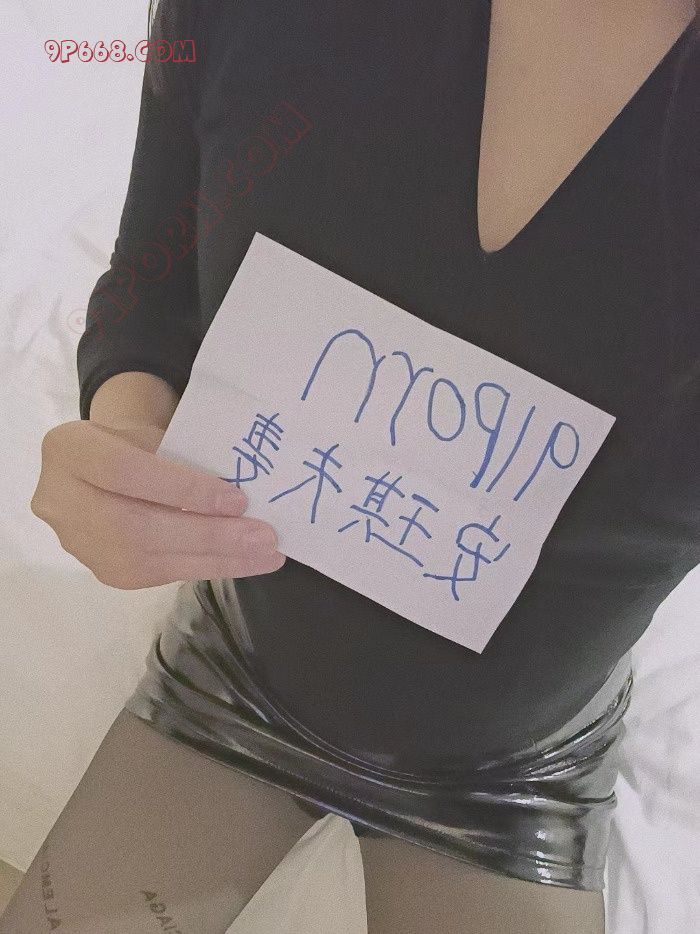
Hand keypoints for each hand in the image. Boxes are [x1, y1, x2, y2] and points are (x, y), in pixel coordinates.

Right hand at [30, 419, 285, 588]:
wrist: (98, 465)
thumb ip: (180, 455)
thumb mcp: (148, 431)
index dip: (183, 489)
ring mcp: (79, 543)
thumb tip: (241, 488)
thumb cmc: (133, 441)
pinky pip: (160, 574)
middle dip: (207, 535)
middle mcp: (62, 501)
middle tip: (263, 537)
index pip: (126, 472)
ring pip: (151, 560)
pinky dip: (207, 566)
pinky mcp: (105, 572)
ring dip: (217, 559)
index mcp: (69, 450)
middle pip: (137, 527)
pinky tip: (243, 562)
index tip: (238, 499)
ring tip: (265, 554)